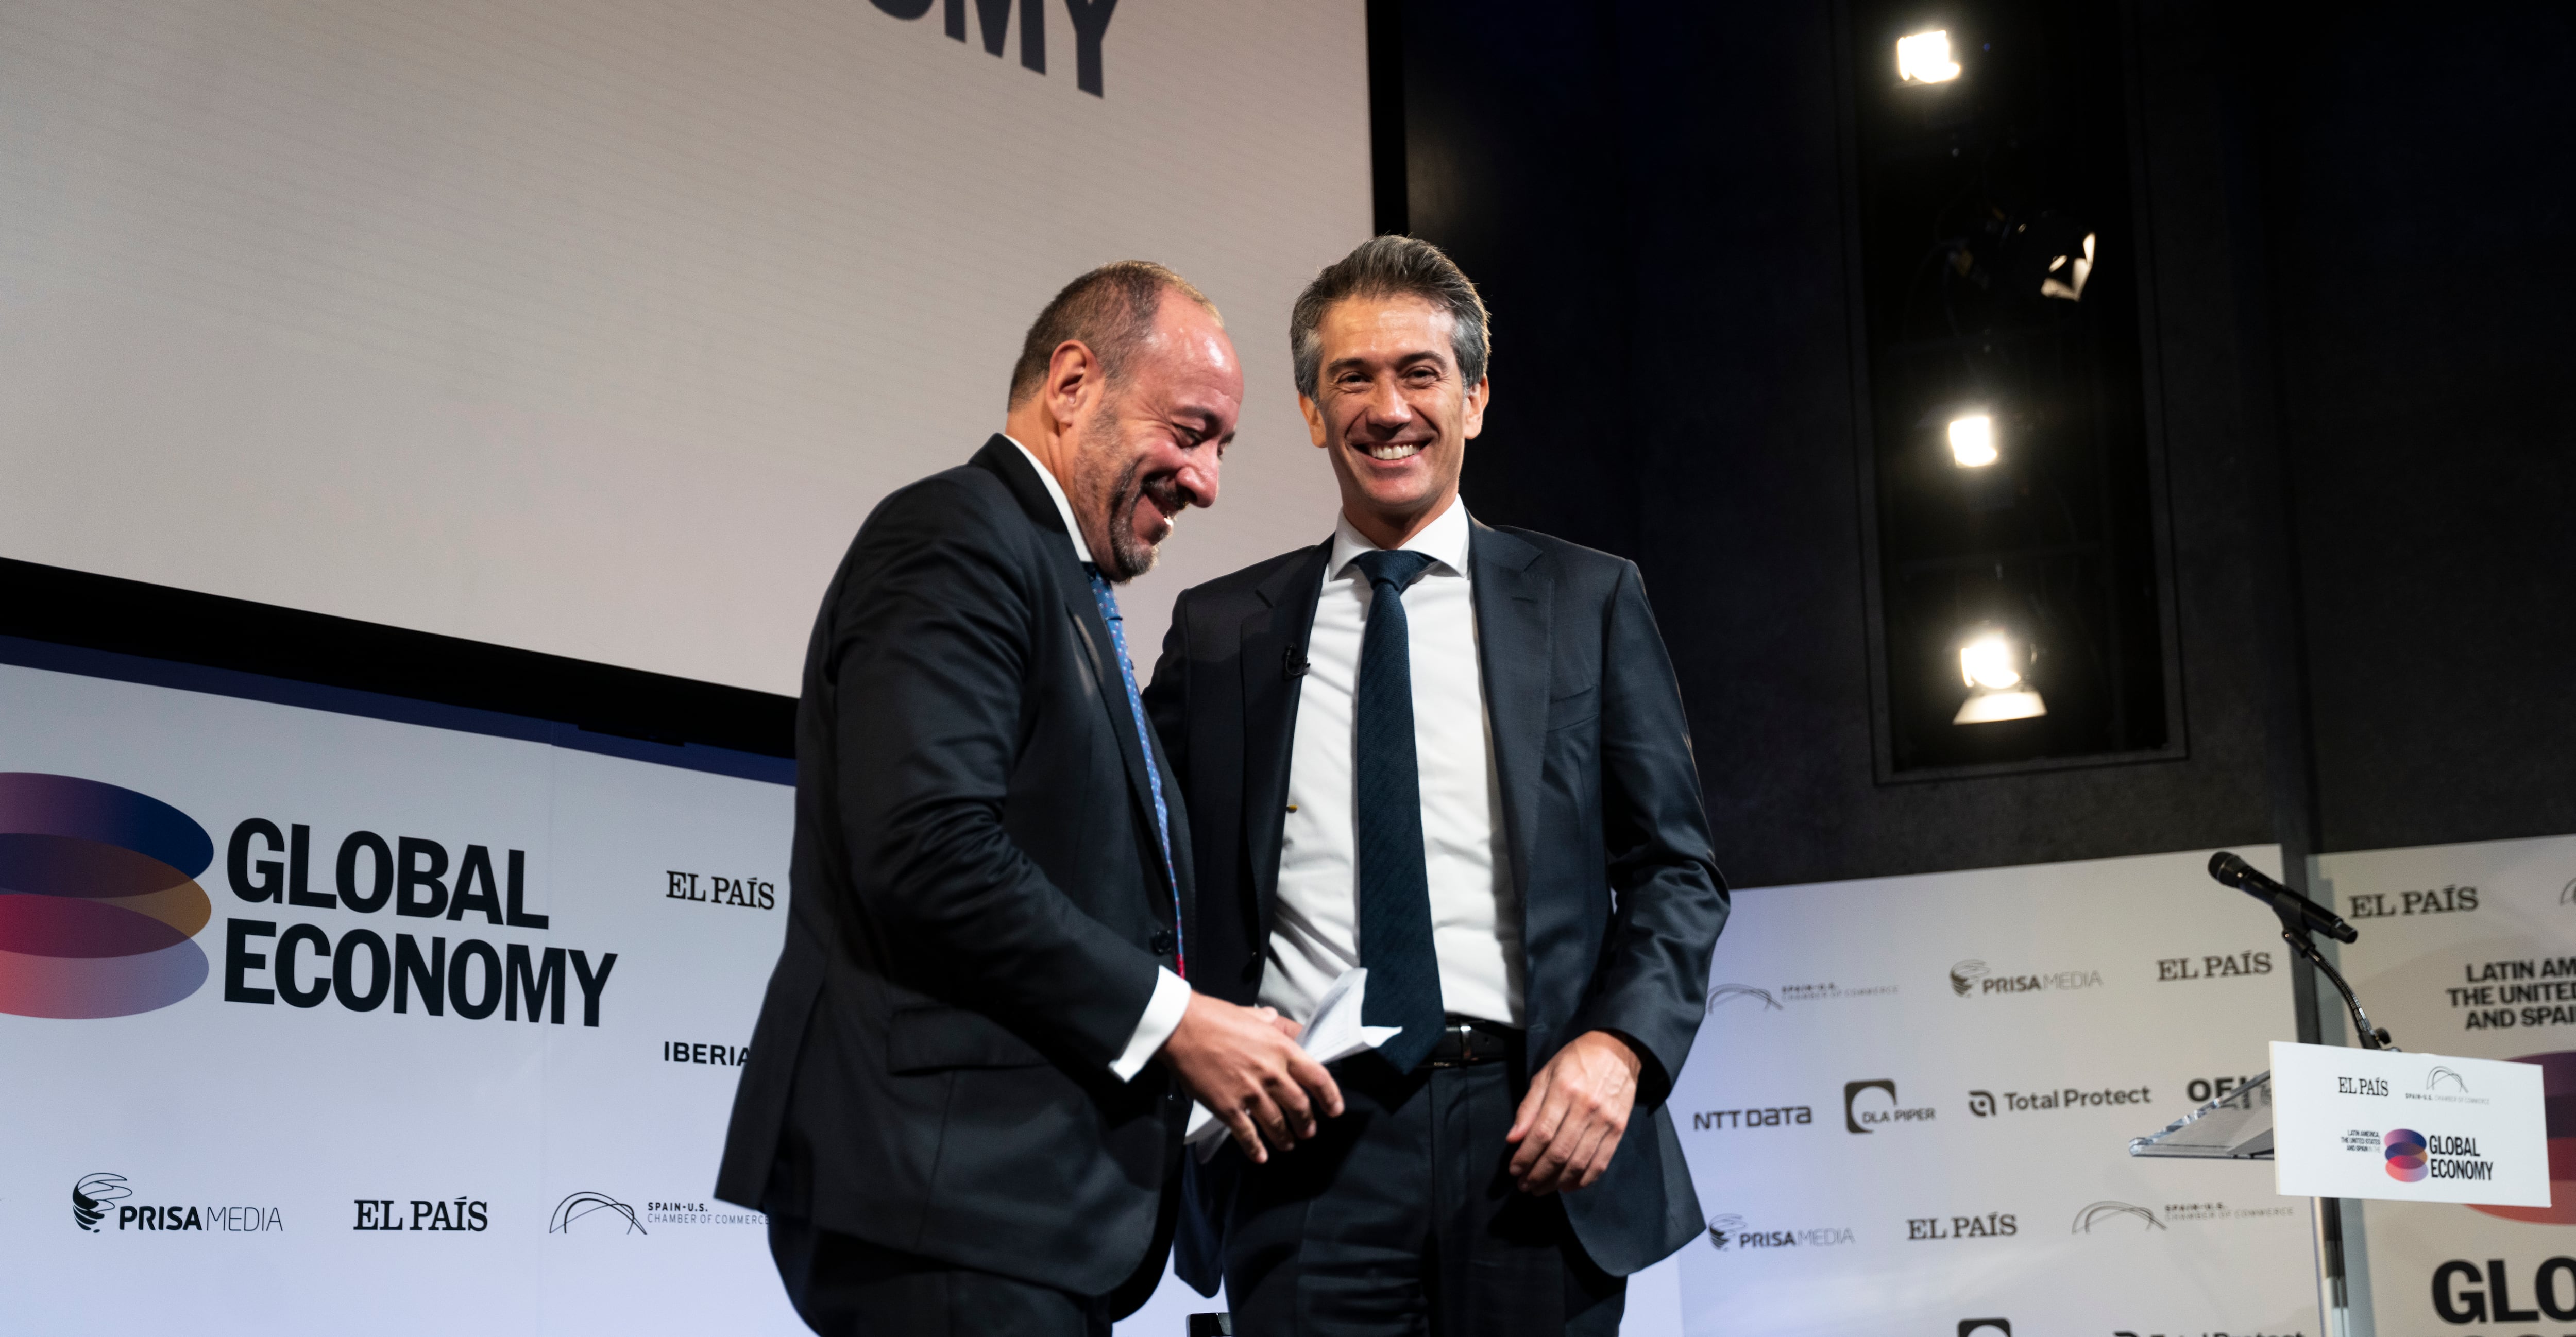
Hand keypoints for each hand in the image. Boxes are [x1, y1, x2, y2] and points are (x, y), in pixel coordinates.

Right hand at [1159, 993, 1343, 1163]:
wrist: (1181, 1029)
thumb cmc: (1214, 1017)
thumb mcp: (1251, 1015)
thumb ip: (1269, 1023)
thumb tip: (1276, 1021)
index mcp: (1281, 1049)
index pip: (1318, 1077)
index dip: (1330, 1097)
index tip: (1334, 1109)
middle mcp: (1271, 1073)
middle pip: (1300, 1106)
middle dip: (1306, 1123)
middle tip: (1307, 1131)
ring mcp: (1250, 1093)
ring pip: (1277, 1124)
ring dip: (1285, 1138)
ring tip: (1287, 1144)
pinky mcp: (1228, 1107)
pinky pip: (1247, 1134)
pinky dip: (1255, 1148)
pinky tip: (1260, 1156)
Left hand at [1505, 1030, 1642, 1194]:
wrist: (1619, 1051)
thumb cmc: (1576, 1060)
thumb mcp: (1546, 1073)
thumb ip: (1529, 1107)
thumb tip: (1513, 1138)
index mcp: (1564, 1091)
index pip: (1541, 1134)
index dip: (1525, 1156)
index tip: (1513, 1169)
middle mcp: (1586, 1108)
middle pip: (1559, 1153)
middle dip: (1537, 1174)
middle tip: (1524, 1185)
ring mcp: (1605, 1121)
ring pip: (1579, 1162)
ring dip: (1557, 1182)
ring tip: (1540, 1188)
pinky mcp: (1618, 1130)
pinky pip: (1600, 1163)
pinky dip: (1583, 1180)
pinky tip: (1567, 1186)